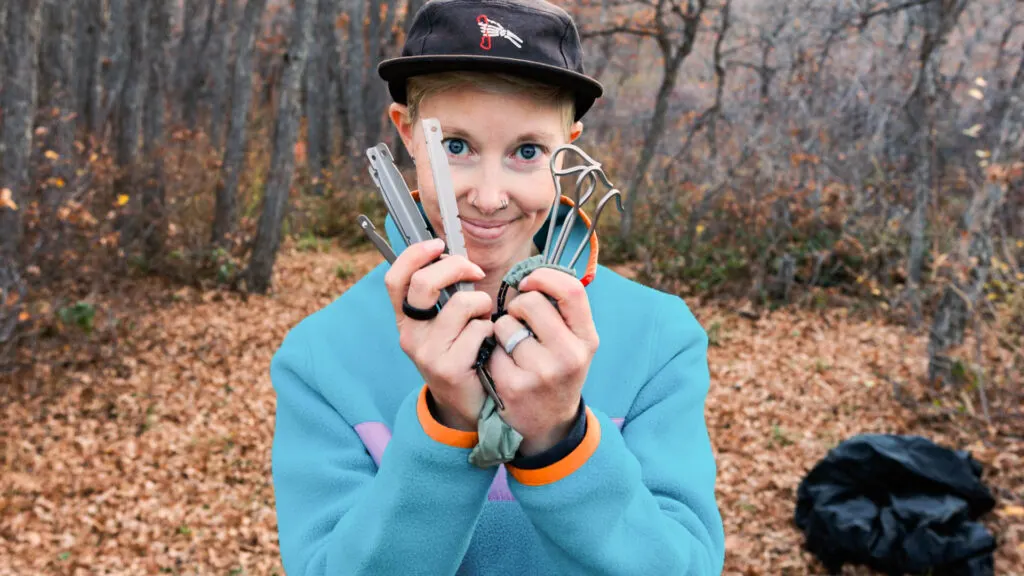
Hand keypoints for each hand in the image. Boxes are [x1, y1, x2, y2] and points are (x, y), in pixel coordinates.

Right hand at [384, 238, 491, 430]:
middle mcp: (410, 334)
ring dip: (481, 303)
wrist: (466, 406)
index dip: (414, 255)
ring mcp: (427, 353)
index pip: (395, 279)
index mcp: (406, 319)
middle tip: (475, 272)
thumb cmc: (463, 353)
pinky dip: (490, 330)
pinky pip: (478, 330)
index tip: (438, 244)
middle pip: (424, 283)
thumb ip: (444, 294)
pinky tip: (489, 343)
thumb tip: (456, 256)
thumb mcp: (445, 323)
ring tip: (484, 318)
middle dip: (456, 266)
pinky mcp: (449, 368)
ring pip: (460, 304)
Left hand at [488, 268, 598, 455]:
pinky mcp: (514, 386)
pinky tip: (504, 367)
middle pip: (531, 302)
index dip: (544, 277)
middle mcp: (569, 356)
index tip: (529, 281)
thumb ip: (562, 309)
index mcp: (586, 339)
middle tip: (519, 321)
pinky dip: (494, 353)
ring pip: (505, 324)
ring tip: (513, 348)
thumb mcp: (574, 343)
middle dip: (518, 305)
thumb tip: (534, 271)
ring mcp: (542, 373)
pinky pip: (493, 349)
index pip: (570, 290)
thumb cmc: (557, 370)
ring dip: (502, 330)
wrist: (549, 424)